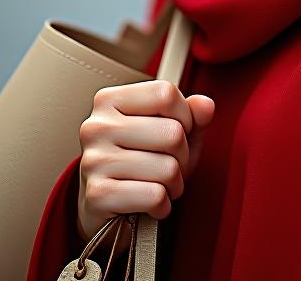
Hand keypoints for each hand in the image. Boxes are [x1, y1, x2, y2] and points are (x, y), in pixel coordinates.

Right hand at [77, 80, 215, 241]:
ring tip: (161, 184)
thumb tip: (206, 105)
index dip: (185, 115)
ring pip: (168, 168)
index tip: (178, 130)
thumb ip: (192, 113)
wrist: (105, 206)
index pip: (165, 93)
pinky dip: (164, 205)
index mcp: (110, 100)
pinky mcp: (98, 196)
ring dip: (175, 183)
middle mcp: (96, 126)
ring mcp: (94, 161)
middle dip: (184, 155)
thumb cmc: (140, 160)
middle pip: (173, 132)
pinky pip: (155, 196)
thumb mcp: (168, 130)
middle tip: (171, 164)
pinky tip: (152, 203)